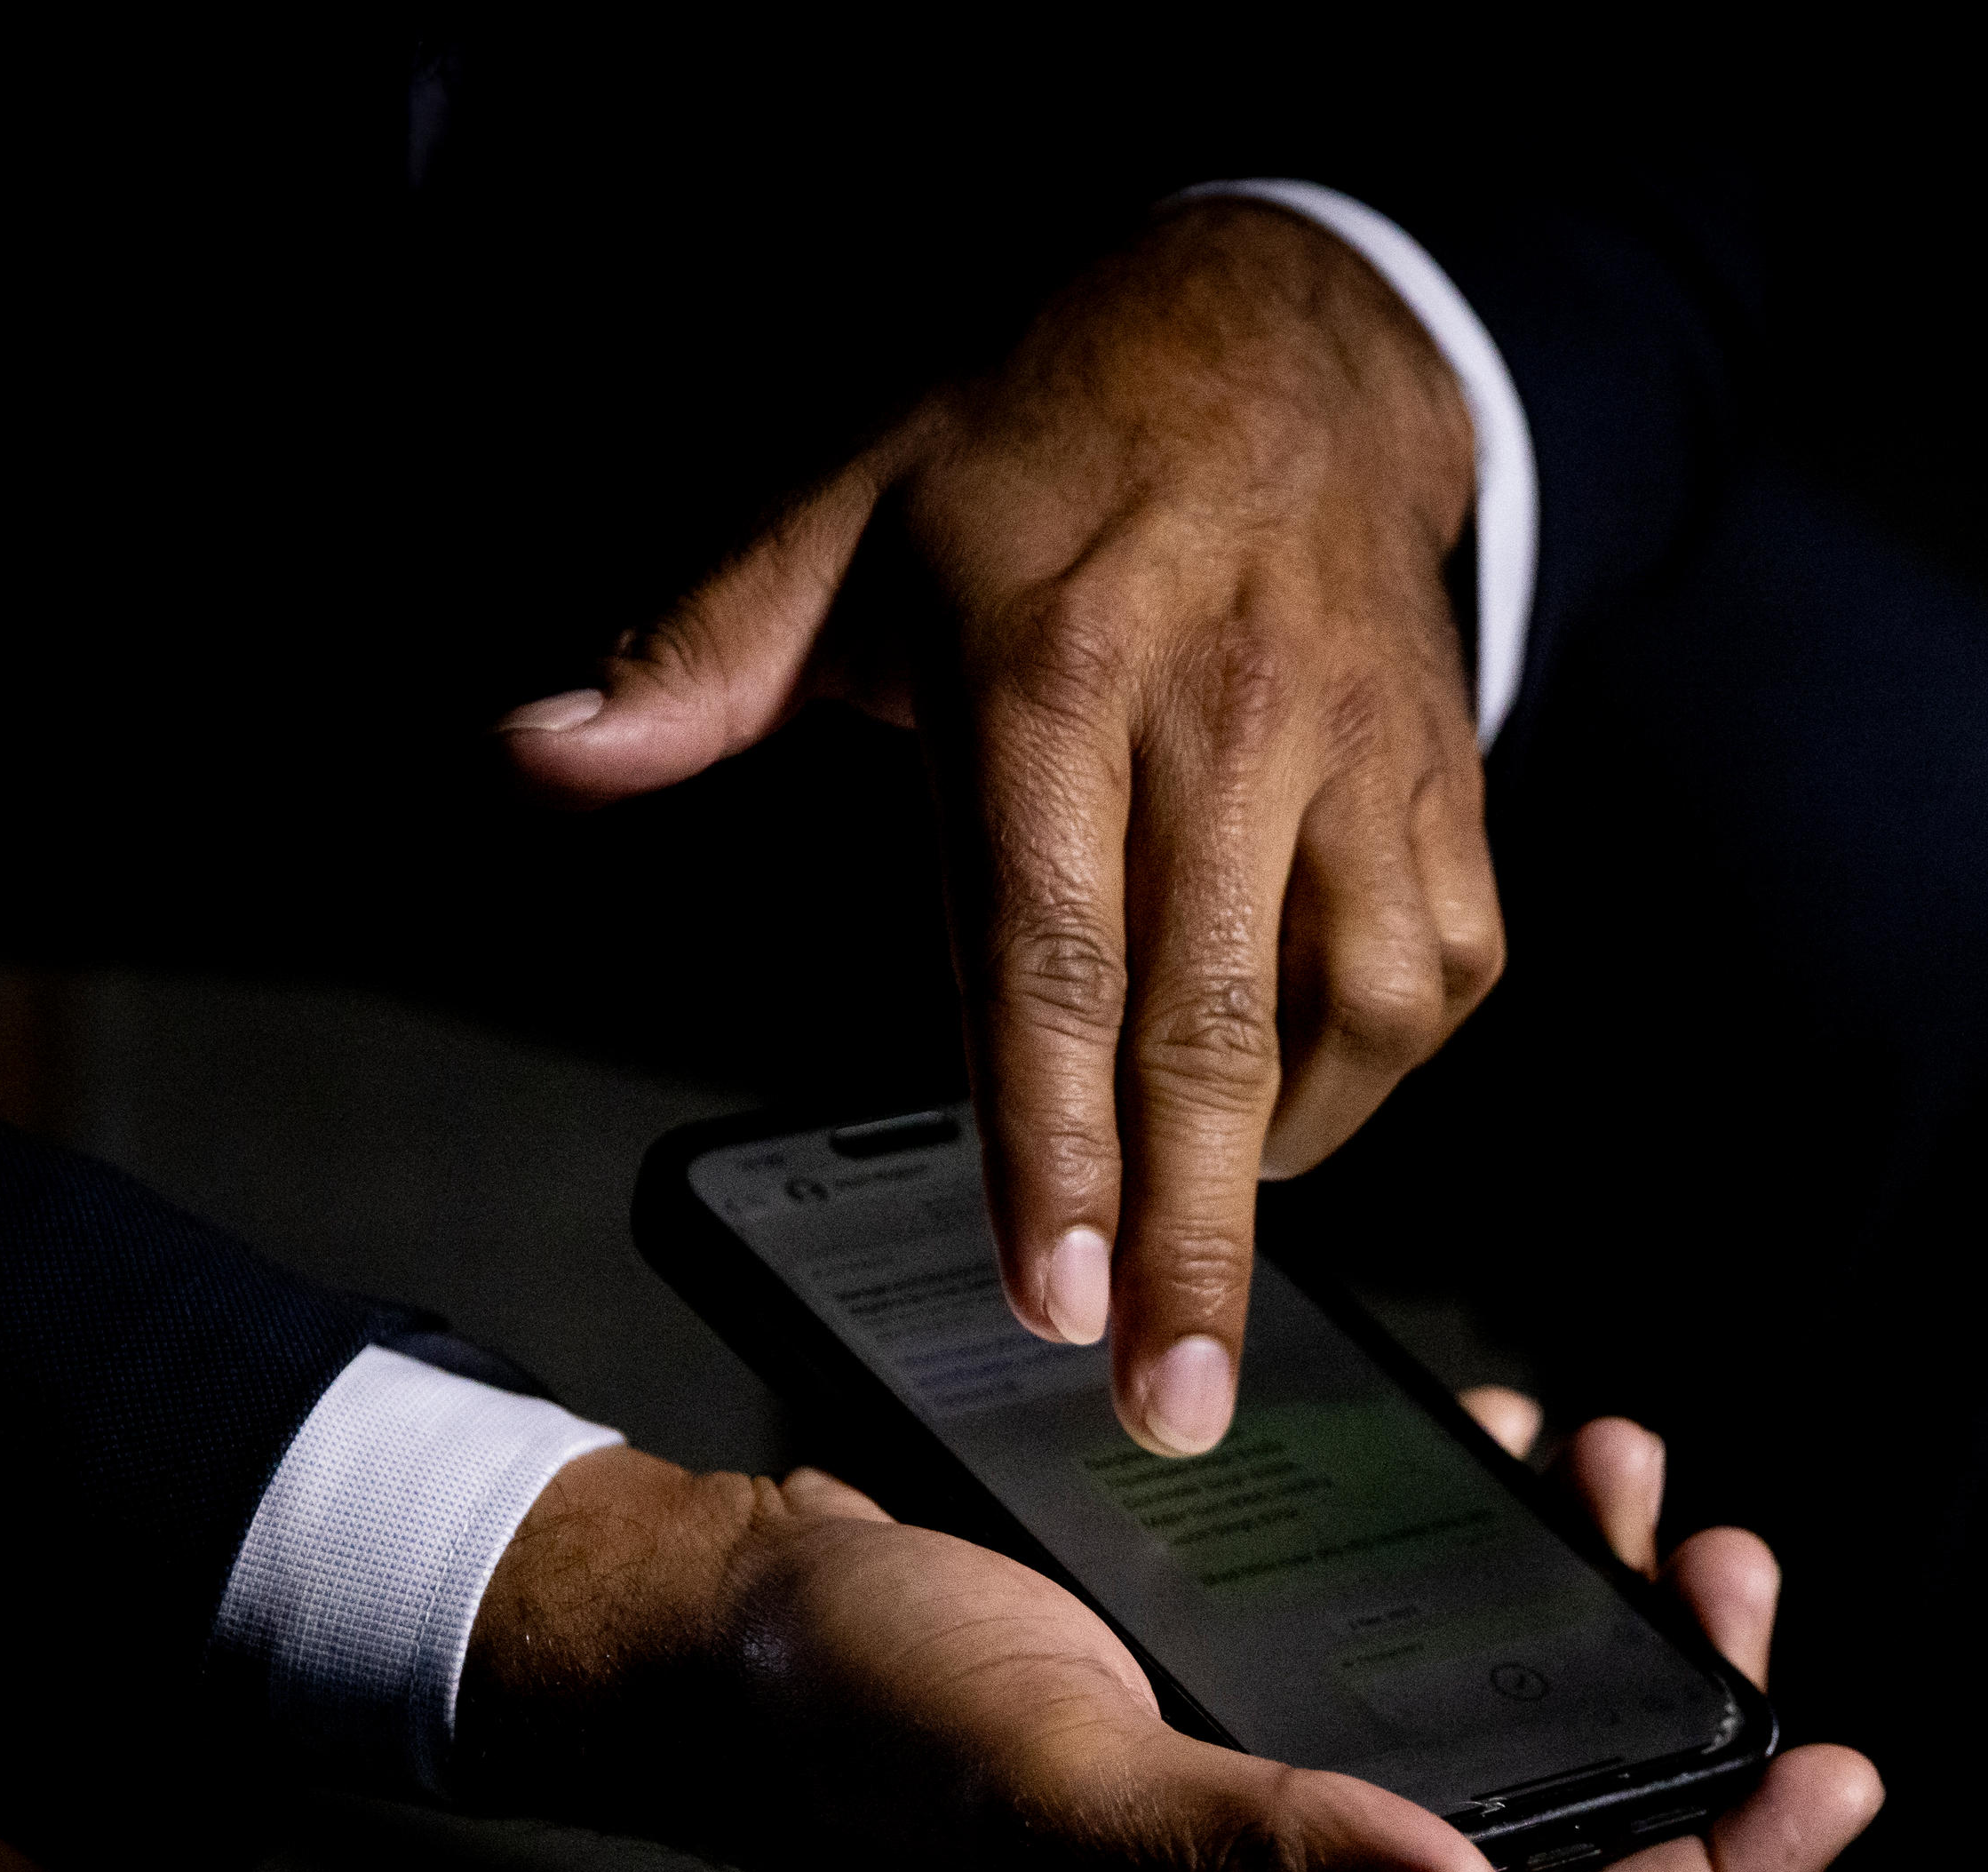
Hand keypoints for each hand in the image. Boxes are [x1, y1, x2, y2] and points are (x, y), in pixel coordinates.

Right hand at [455, 1393, 1878, 1871]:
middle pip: (1565, 1823)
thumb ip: (1267, 1847)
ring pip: (1502, 1714)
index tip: (1848, 1770)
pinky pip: (1415, 1630)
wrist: (732, 1614)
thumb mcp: (1070, 1779)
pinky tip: (1503, 1448)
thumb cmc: (875, 1714)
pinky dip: (1483, 1539)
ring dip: (1590, 1593)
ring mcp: (1274, 1783)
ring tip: (1620, 1461)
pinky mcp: (1244, 1682)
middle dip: (1676, 1690)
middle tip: (1719, 1546)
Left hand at [498, 201, 1501, 1461]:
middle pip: (1208, 1026)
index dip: (1049, 1139)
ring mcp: (1355, 757)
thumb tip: (541, 752)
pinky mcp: (1445, 789)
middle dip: (1189, 1241)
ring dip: (1275, 1165)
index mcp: (1054, 671)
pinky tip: (1288, 1105)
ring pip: (1351, 1011)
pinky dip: (1364, 1068)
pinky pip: (1435, 972)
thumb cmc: (1042, 456)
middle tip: (1171, 1405)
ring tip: (1199, 1263)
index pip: (1050, 947)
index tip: (1047, 1298)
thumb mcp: (847, 513)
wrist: (1289, 350)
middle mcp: (1222, 722)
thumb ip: (699, 658)